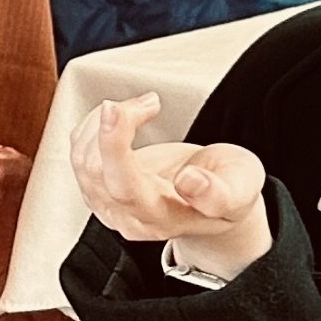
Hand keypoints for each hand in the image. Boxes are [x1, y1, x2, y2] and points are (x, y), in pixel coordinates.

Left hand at [70, 91, 272, 279]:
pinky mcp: (100, 186)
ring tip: (146, 106)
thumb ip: (219, 194)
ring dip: (106, 120)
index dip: (113, 146)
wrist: (217, 199)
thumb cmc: (229, 190)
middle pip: (93, 169)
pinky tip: (125, 115)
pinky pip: (79, 151)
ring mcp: (109, 203)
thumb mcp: (241, 191)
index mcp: (163, 218)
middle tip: (152, 102)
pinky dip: (96, 124)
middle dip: (116, 121)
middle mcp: (128, 215)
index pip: (123, 187)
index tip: (115, 109)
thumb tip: (189, 182)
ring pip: (82, 157)